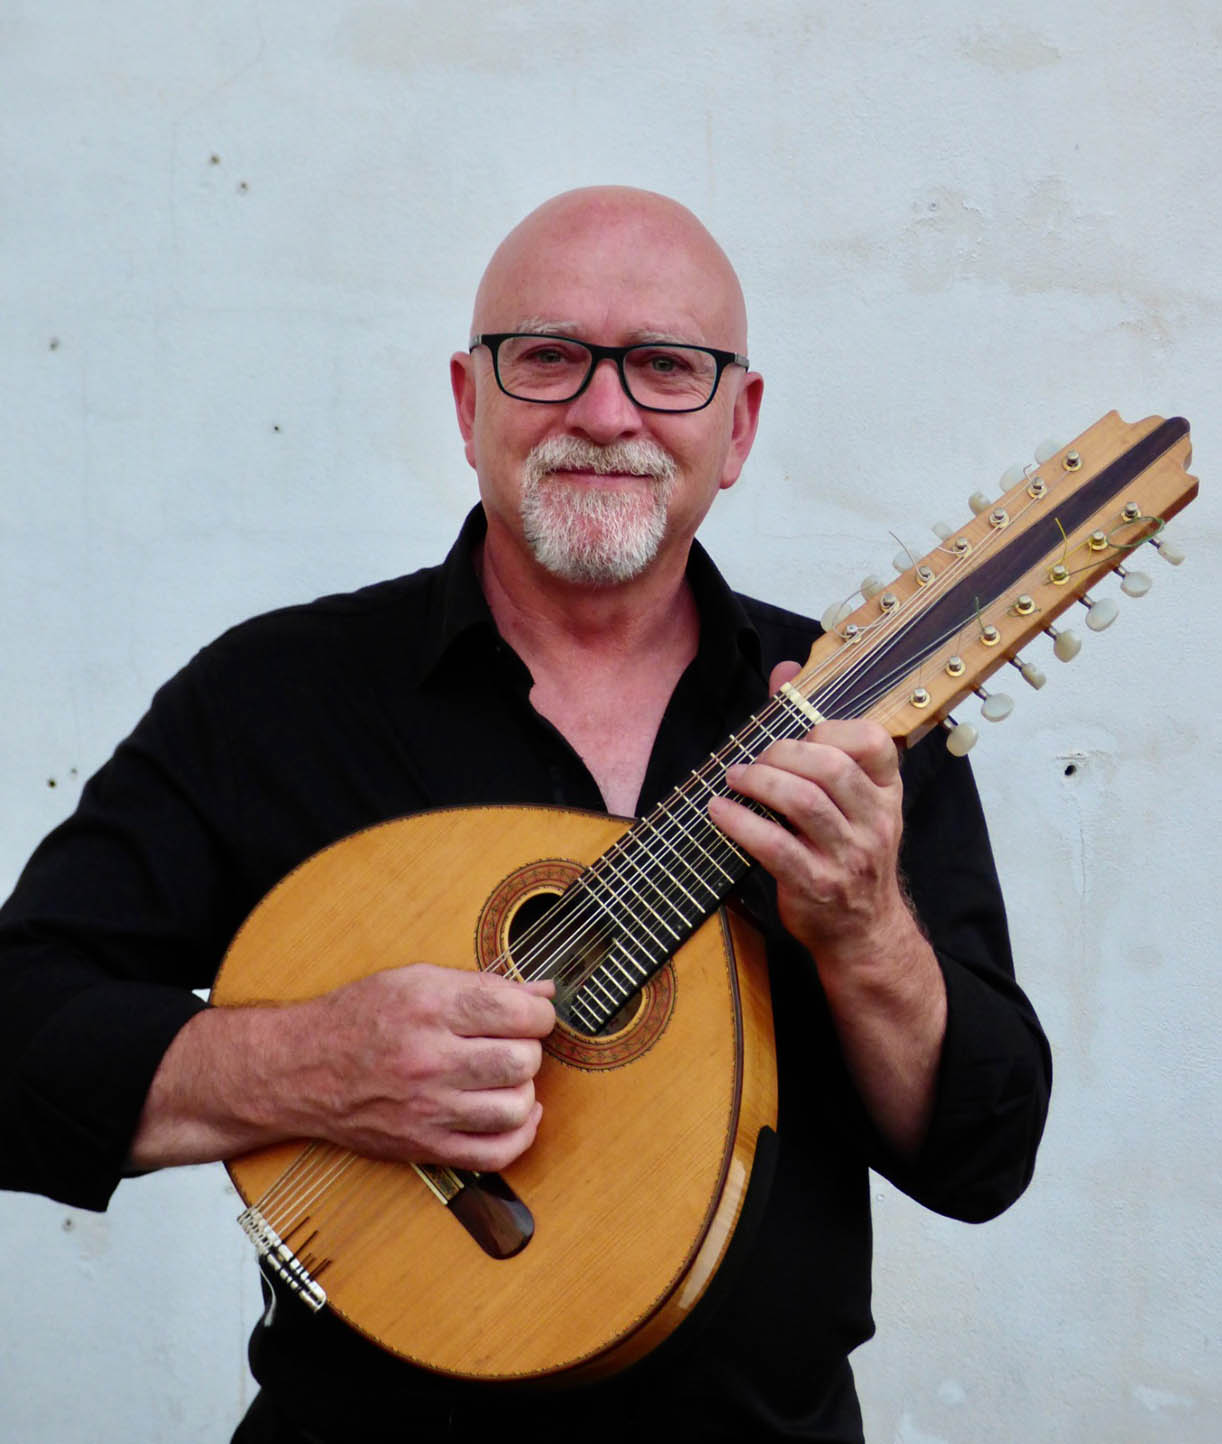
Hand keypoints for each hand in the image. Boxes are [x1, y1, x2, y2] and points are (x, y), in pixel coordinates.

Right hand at [306, 964, 555, 1171]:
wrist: (301, 1069)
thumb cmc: (360, 1017)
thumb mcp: (417, 980)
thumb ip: (484, 985)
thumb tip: (543, 993)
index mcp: (429, 1007)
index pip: (516, 1012)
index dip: (540, 1014)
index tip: (534, 1015)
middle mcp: (429, 1058)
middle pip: (521, 1061)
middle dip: (530, 1049)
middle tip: (515, 1043)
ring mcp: (427, 1108)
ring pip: (515, 1108)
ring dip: (524, 1090)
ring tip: (507, 1077)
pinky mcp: (424, 1145)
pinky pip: (495, 1154)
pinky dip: (520, 1136)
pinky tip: (516, 1114)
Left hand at [708, 664, 909, 962]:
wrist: (864, 930)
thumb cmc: (848, 852)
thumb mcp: (849, 798)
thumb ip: (817, 733)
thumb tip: (785, 671)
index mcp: (887, 793)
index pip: (874, 742)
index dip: (829, 727)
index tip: (799, 735)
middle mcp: (875, 822)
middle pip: (829, 767)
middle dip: (782, 754)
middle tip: (754, 762)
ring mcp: (848, 856)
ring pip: (803, 802)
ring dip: (759, 783)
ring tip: (734, 779)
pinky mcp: (816, 885)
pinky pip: (775, 846)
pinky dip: (740, 823)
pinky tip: (720, 812)